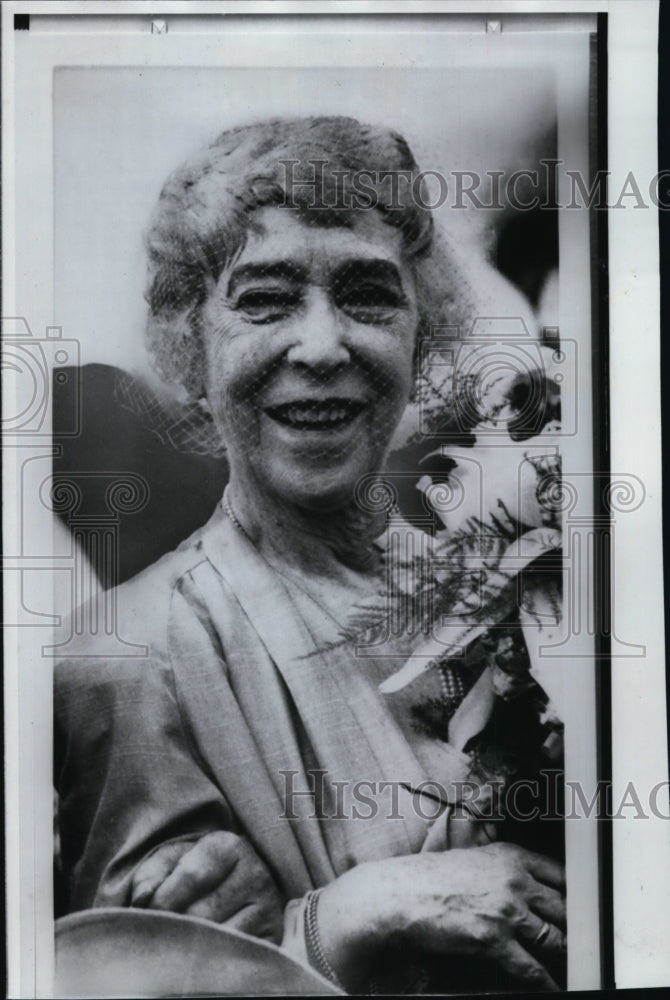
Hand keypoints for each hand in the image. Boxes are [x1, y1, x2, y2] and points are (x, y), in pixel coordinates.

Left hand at [130, 831, 284, 942]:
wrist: (240, 881)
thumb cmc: (198, 870)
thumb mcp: (174, 859)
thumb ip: (152, 872)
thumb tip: (141, 900)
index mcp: (228, 846)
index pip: (192, 875)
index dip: (163, 899)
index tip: (146, 913)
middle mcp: (255, 873)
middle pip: (202, 913)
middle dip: (174, 927)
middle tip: (159, 934)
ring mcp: (268, 906)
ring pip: (219, 939)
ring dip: (191, 947)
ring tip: (177, 944)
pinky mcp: (272, 936)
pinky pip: (235, 957)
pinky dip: (213, 960)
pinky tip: (200, 955)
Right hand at [318, 842, 565, 990]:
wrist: (401, 894)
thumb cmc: (432, 878)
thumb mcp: (476, 859)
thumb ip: (507, 869)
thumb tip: (531, 888)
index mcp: (512, 856)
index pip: (563, 874)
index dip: (576, 895)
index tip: (584, 910)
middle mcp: (516, 879)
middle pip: (565, 907)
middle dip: (576, 927)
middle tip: (585, 943)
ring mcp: (507, 909)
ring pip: (556, 937)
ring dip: (566, 955)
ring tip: (575, 966)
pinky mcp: (495, 939)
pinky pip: (533, 967)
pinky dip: (546, 981)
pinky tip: (552, 986)